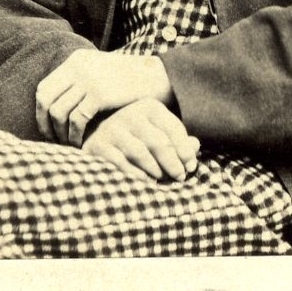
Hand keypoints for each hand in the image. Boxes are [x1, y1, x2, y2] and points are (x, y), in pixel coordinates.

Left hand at [35, 48, 172, 145]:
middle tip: (53, 141)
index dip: (41, 111)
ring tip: (69, 145)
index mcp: (76, 61)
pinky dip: (74, 135)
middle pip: (46, 99)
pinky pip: (76, 119)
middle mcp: (78, 68)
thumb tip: (58, 105)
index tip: (48, 129)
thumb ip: (81, 81)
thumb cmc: (130, 80)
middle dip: (46, 124)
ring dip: (60, 133)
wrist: (156, 77)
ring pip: (58, 111)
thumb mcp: (101, 71)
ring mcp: (88, 80)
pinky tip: (81, 144)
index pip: (45, 87)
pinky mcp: (99, 94)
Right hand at [82, 98, 200, 182]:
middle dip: (173, 163)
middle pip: (158, 142)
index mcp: (149, 108)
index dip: (185, 150)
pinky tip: (146, 182)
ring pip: (141, 153)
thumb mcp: (157, 131)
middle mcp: (131, 114)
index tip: (191, 167)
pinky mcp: (99, 146)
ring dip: (156, 170)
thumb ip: (178, 139)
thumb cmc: (135, 136)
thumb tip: (195, 145)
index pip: (173, 128)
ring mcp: (113, 129)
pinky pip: (122, 164)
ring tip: (163, 180)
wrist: (95, 135)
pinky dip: (137, 175)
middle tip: (180, 177)